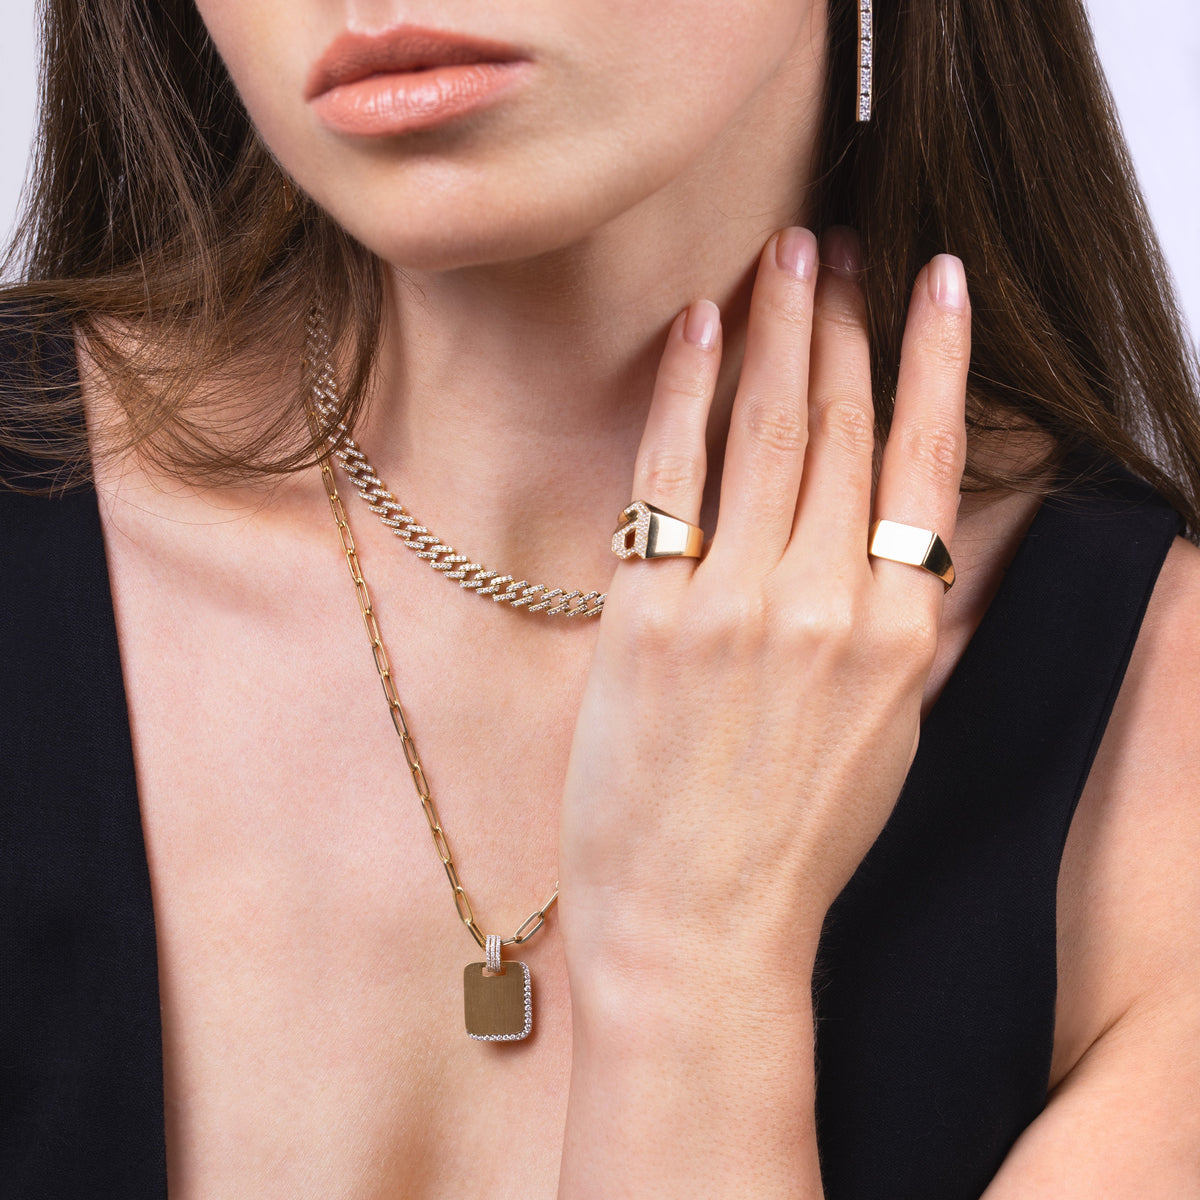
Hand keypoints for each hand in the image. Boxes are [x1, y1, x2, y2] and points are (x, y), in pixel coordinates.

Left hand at [558, 226, 970, 980]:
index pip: (926, 459)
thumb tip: (903, 536)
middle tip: (839, 246)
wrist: (697, 919)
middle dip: (844, 321)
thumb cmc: (794, 840)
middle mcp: (827, 602)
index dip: (933, 357)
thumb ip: (899, 627)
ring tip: (784, 257)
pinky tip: (699, 327)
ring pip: (769, 431)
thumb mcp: (886, 733)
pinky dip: (686, 393)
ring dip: (777, 330)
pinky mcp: (651, 614)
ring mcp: (736, 603)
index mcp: (900, 633)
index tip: (934, 280)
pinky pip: (673, 475)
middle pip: (843, 425)